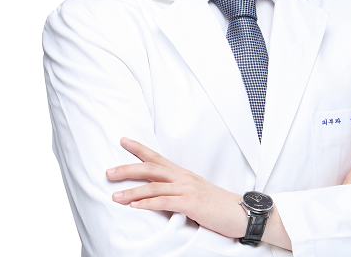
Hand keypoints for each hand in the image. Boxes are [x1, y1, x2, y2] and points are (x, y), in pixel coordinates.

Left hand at [106, 137, 246, 238]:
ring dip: (132, 191)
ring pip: (154, 186)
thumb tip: (161, 194)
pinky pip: (165, 202)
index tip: (123, 140)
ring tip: (114, 195)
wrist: (242, 211)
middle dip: (128, 169)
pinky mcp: (191, 203)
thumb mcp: (196, 192)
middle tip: (108, 171)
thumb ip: (179, 190)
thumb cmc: (218, 205)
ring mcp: (187, 189)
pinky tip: (134, 207)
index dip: (139, 149)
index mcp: (183, 174)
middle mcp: (183, 177)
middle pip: (151, 168)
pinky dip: (148, 203)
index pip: (157, 158)